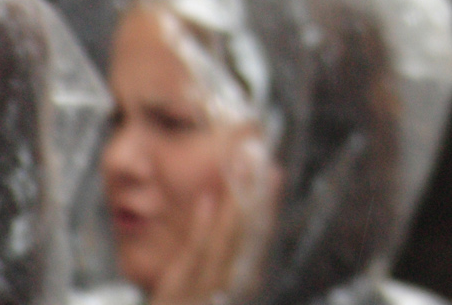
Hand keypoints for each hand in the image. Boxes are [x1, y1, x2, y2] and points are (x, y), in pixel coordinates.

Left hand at [148, 137, 280, 304]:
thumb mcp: (194, 294)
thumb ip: (207, 268)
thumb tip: (214, 215)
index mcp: (232, 289)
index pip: (255, 242)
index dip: (266, 207)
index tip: (274, 174)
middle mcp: (225, 293)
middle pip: (246, 241)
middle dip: (255, 200)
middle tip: (261, 162)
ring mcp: (202, 299)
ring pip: (225, 249)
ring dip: (233, 208)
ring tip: (239, 173)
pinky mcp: (177, 302)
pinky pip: (192, 263)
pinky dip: (202, 231)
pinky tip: (206, 203)